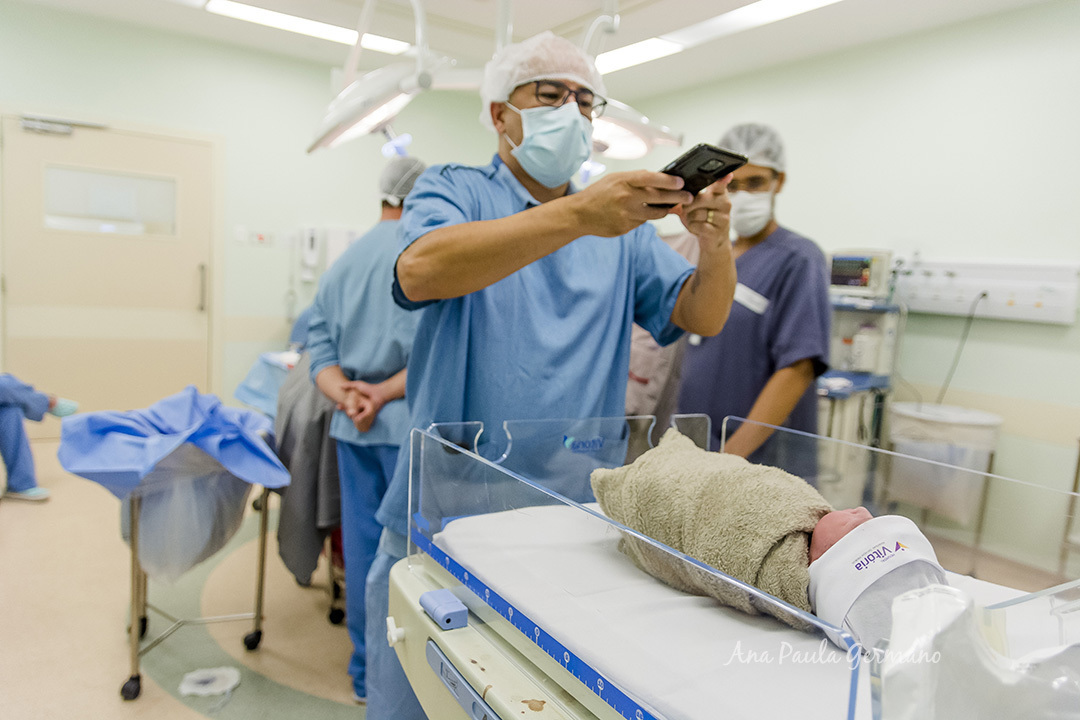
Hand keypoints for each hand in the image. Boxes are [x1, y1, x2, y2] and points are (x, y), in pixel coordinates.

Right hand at [338, 380, 385, 432]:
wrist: (379, 394)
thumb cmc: (369, 388)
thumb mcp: (358, 385)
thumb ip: (349, 385)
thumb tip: (340, 386)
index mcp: (354, 400)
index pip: (345, 405)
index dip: (342, 406)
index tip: (338, 406)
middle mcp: (357, 406)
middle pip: (348, 410)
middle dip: (345, 410)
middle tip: (343, 409)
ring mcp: (361, 411)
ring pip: (353, 415)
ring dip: (350, 414)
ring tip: (350, 412)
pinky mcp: (366, 415)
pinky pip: (359, 418)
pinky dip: (356, 417)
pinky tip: (354, 415)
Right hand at [571, 170, 692, 236]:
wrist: (579, 214)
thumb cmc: (598, 194)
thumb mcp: (615, 179)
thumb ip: (635, 179)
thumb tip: (659, 179)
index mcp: (624, 182)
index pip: (651, 179)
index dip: (669, 181)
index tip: (681, 182)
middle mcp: (626, 198)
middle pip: (659, 198)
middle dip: (678, 198)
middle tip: (689, 197)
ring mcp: (626, 215)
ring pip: (655, 214)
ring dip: (664, 211)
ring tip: (669, 207)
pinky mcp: (625, 228)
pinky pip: (642, 223)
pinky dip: (644, 218)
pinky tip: (640, 214)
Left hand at [676, 174, 731, 249]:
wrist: (713, 240)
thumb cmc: (702, 218)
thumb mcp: (695, 204)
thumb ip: (686, 194)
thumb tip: (669, 189)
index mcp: (720, 193)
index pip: (720, 183)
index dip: (721, 179)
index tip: (727, 174)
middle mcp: (725, 203)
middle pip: (702, 198)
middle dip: (688, 205)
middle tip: (685, 209)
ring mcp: (723, 218)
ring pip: (697, 213)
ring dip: (689, 218)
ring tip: (694, 220)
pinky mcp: (717, 231)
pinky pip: (698, 225)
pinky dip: (692, 227)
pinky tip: (697, 228)